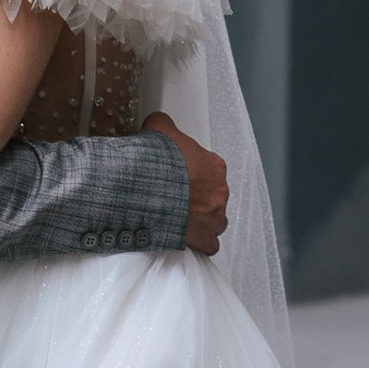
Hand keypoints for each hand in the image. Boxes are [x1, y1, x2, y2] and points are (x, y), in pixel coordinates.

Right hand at [146, 112, 229, 256]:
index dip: (193, 173)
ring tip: (181, 219)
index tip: (179, 176)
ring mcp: (215, 216)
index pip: (210, 169)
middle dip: (198, 197)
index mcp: (214, 165)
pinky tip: (187, 239)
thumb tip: (159, 123)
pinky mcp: (206, 238)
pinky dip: (200, 243)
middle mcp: (219, 191)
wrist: (149, 188)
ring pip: (215, 220)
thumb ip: (164, 126)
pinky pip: (209, 244)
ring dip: (202, 220)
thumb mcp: (159, 129)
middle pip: (213, 195)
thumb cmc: (158, 161)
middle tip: (177, 198)